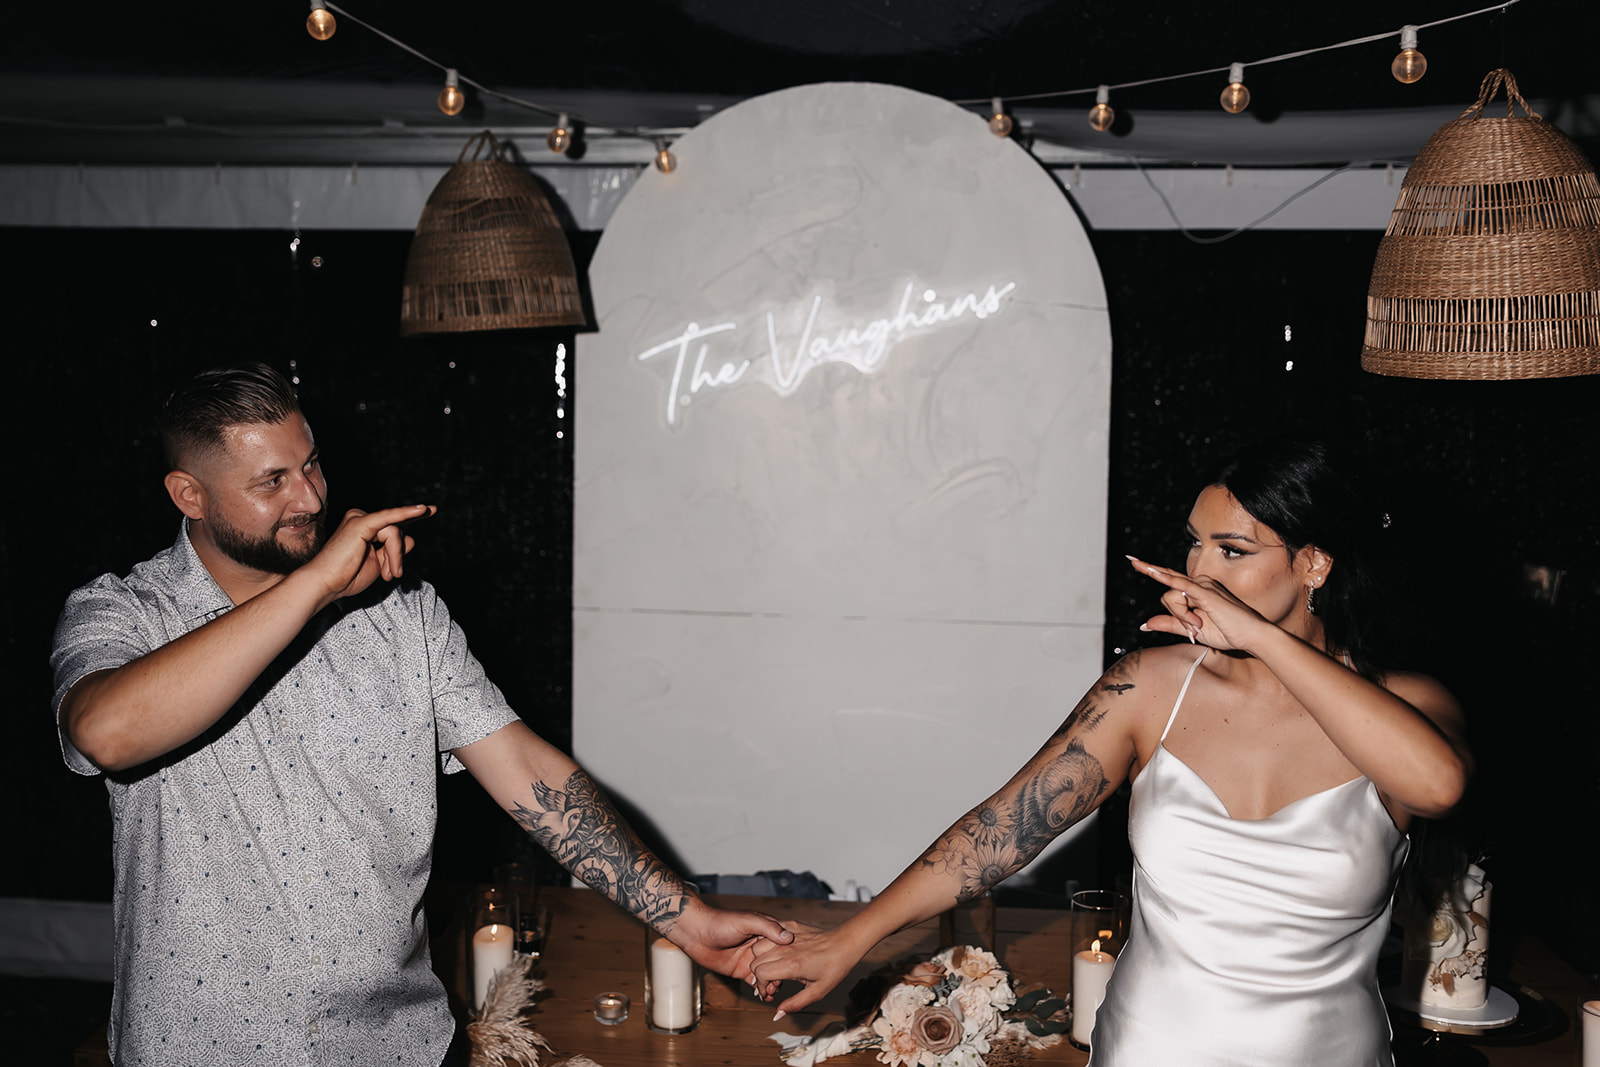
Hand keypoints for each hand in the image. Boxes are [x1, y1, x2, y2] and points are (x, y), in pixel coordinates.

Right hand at [304, 505, 435, 606]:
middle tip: (390, 575)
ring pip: (395, 532)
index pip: (394, 531)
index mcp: (365, 528)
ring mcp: (360, 518)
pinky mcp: (361, 523)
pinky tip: (422, 510)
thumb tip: (411, 540)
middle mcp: (362, 519)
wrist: (325, 584)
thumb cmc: (347, 577)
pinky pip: (389, 518)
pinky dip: (406, 513)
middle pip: (397, 532)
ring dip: (395, 556)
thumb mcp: (378, 564)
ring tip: (387, 573)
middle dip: (397, 556)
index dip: (407, 533)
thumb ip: (393, 551)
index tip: (432, 510)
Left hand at [666, 898, 792, 984]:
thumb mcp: (746, 921)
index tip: (792, 969)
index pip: (784, 946)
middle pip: (777, 964)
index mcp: (765, 931)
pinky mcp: (741, 970)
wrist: (695, 934)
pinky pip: (755, 982)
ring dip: (772, 984)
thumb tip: (788, 937)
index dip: (789, 958)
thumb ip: (767, 928)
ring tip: (771, 992)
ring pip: (768, 974)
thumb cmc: (719, 922)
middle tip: (778, 985)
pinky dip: (761, 989)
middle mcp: (760, 946)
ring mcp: (751, 959)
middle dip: (780, 975)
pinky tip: (763, 995)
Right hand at [748, 921, 860, 1018]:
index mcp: (791, 965)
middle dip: (759, 976)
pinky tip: (778, 953)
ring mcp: (787, 936)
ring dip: (761, 960)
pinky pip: (769, 934)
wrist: (846, 942)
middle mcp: (786, 948)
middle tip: (773, 983)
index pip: (760, 974)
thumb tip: (777, 1015)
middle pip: (755, 961)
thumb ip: (794, 1004)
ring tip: (774, 968)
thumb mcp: (817, 992)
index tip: (770, 992)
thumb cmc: (835, 967)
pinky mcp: (790, 925)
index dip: (761, 986)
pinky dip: (767, 945)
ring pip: (758, 946)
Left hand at [1126, 555, 1270, 652]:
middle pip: (1168, 596)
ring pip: (1172, 597)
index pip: (1169, 590)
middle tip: (1189, 622)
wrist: (1252, 637)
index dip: (1150, 571)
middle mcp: (1199, 583)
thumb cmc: (1227, 633)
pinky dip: (1166, 582)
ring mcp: (1203, 585)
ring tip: (1200, 627)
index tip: (1131, 560)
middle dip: (1177, 616)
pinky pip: (1180, 586)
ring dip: (1183, 618)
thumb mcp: (1192, 630)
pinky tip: (1149, 570)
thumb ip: (1170, 624)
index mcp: (1196, 590)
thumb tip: (1144, 624)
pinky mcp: (1205, 592)